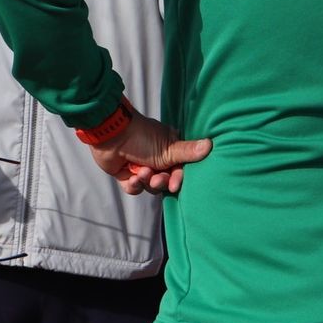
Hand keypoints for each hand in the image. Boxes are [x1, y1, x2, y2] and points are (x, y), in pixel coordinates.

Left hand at [89, 109, 210, 196]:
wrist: (111, 134)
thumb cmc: (142, 137)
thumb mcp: (168, 148)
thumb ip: (188, 152)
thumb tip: (211, 145)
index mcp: (168, 149)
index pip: (179, 170)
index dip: (177, 179)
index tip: (175, 185)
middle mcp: (156, 158)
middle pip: (165, 181)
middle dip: (161, 182)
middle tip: (157, 179)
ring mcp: (140, 166)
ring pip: (149, 186)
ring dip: (146, 182)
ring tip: (141, 172)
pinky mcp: (125, 173)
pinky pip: (134, 188)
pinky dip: (133, 185)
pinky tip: (132, 178)